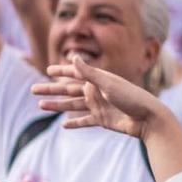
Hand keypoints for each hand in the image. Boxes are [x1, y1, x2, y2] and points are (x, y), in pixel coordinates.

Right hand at [32, 55, 168, 137]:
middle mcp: (96, 91)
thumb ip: (89, 72)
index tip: (47, 71)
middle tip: (33, 90)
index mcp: (97, 79)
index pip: (74, 73)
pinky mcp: (102, 120)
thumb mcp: (108, 83)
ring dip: (57, 106)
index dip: (61, 71)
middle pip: (68, 90)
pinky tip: (64, 125)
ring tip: (41, 106)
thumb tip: (73, 56)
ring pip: (72, 105)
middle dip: (51, 90)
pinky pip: (84, 121)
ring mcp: (98, 106)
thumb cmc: (130, 96)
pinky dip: (75, 123)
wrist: (148, 118)